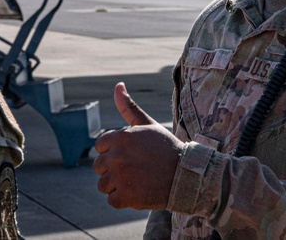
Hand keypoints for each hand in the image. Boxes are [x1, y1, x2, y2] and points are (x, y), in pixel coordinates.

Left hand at [93, 82, 185, 209]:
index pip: (100, 146)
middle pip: (99, 166)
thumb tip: (118, 85)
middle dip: (114, 168)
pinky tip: (139, 191)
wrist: (187, 174)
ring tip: (137, 180)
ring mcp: (120, 178)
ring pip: (103, 185)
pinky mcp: (125, 197)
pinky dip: (124, 199)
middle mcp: (116, 156)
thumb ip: (128, 107)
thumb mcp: (148, 125)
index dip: (115, 150)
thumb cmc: (166, 148)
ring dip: (117, 185)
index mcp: (120, 137)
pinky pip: (112, 200)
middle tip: (136, 168)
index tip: (131, 153)